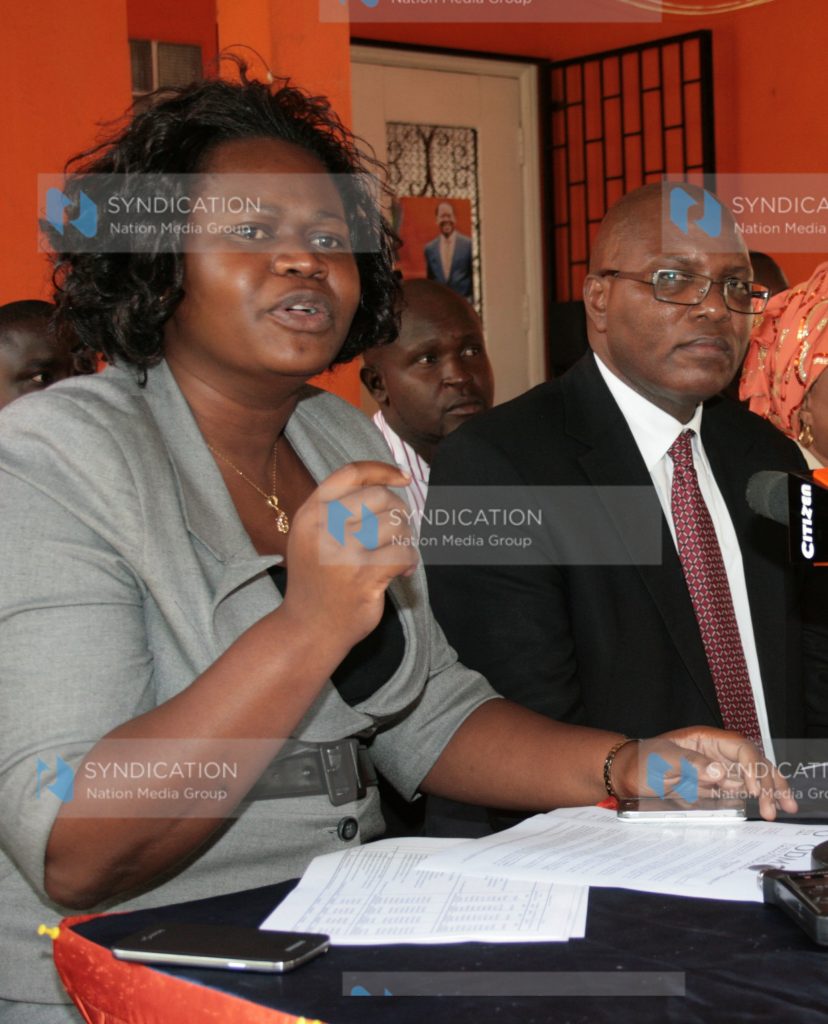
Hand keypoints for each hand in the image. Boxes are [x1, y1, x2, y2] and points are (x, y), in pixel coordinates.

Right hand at [278, 461, 417, 651]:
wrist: (308, 628)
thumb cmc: (317, 580)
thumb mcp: (312, 537)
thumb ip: (338, 510)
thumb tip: (388, 485)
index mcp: (310, 513)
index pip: (351, 473)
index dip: (382, 471)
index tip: (404, 478)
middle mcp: (323, 527)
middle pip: (379, 497)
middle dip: (399, 511)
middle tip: (400, 532)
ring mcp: (342, 551)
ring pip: (395, 524)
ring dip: (406, 538)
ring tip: (399, 554)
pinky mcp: (363, 575)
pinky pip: (403, 553)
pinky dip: (410, 561)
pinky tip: (402, 572)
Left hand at [613, 727, 797, 820]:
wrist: (627, 775)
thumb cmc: (641, 760)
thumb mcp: (662, 759)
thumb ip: (691, 764)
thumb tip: (720, 772)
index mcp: (706, 739)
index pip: (740, 748)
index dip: (752, 766)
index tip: (754, 789)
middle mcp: (716, 753)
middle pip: (753, 762)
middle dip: (769, 782)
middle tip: (778, 806)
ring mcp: (716, 769)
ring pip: (751, 777)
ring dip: (768, 792)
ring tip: (782, 809)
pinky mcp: (713, 786)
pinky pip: (739, 790)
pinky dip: (755, 798)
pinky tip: (767, 808)